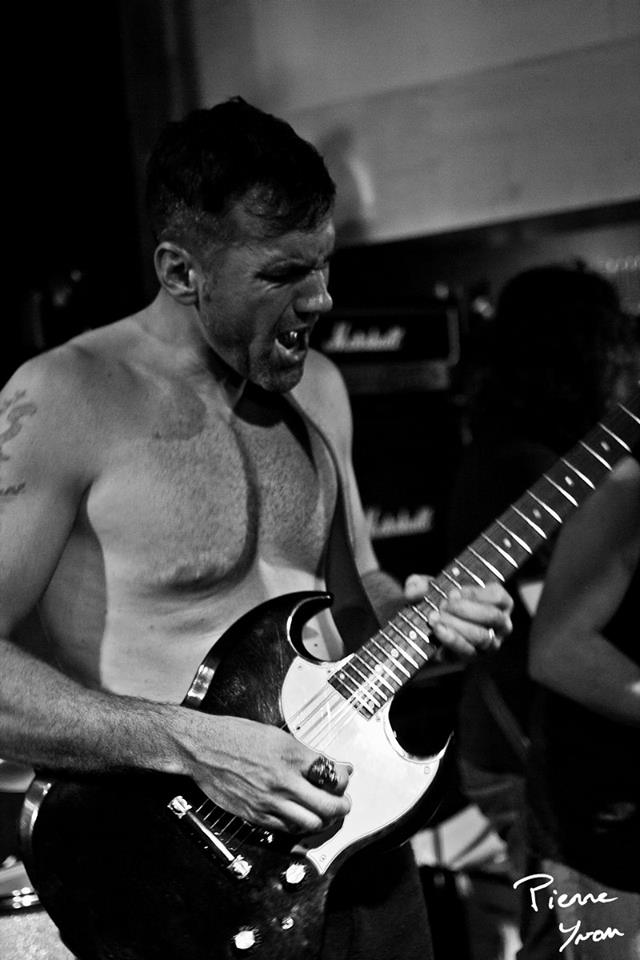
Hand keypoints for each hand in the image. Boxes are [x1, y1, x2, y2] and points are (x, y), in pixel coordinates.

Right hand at [174, 711, 351, 834]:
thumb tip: (324, 764)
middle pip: (327, 805)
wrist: (203, 748)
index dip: (343, 778)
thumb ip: (301, 752)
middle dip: (341, 806)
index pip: (332, 774)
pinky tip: (300, 817)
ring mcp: (269, 801)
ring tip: (324, 813)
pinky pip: (287, 829)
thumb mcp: (275, 734)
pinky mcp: (255, 815)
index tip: (344, 776)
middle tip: (343, 803)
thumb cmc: (235, 736)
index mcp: (291, 754)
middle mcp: (283, 780)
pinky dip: (299, 826)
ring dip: (322, 820)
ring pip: (310, 823)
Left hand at [404, 575, 512, 658]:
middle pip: (493, 616)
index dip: (476, 593)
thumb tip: (415, 591)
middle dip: (465, 609)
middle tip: (442, 605)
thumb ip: (418, 583)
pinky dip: (451, 640)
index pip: (498, 596)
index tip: (452, 592)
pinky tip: (437, 630)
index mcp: (498, 602)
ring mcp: (489, 644)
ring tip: (435, 617)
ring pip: (482, 636)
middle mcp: (500, 625)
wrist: (422, 628)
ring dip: (457, 625)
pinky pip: (468, 652)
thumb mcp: (425, 587)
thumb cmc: (435, 601)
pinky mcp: (473, 657)